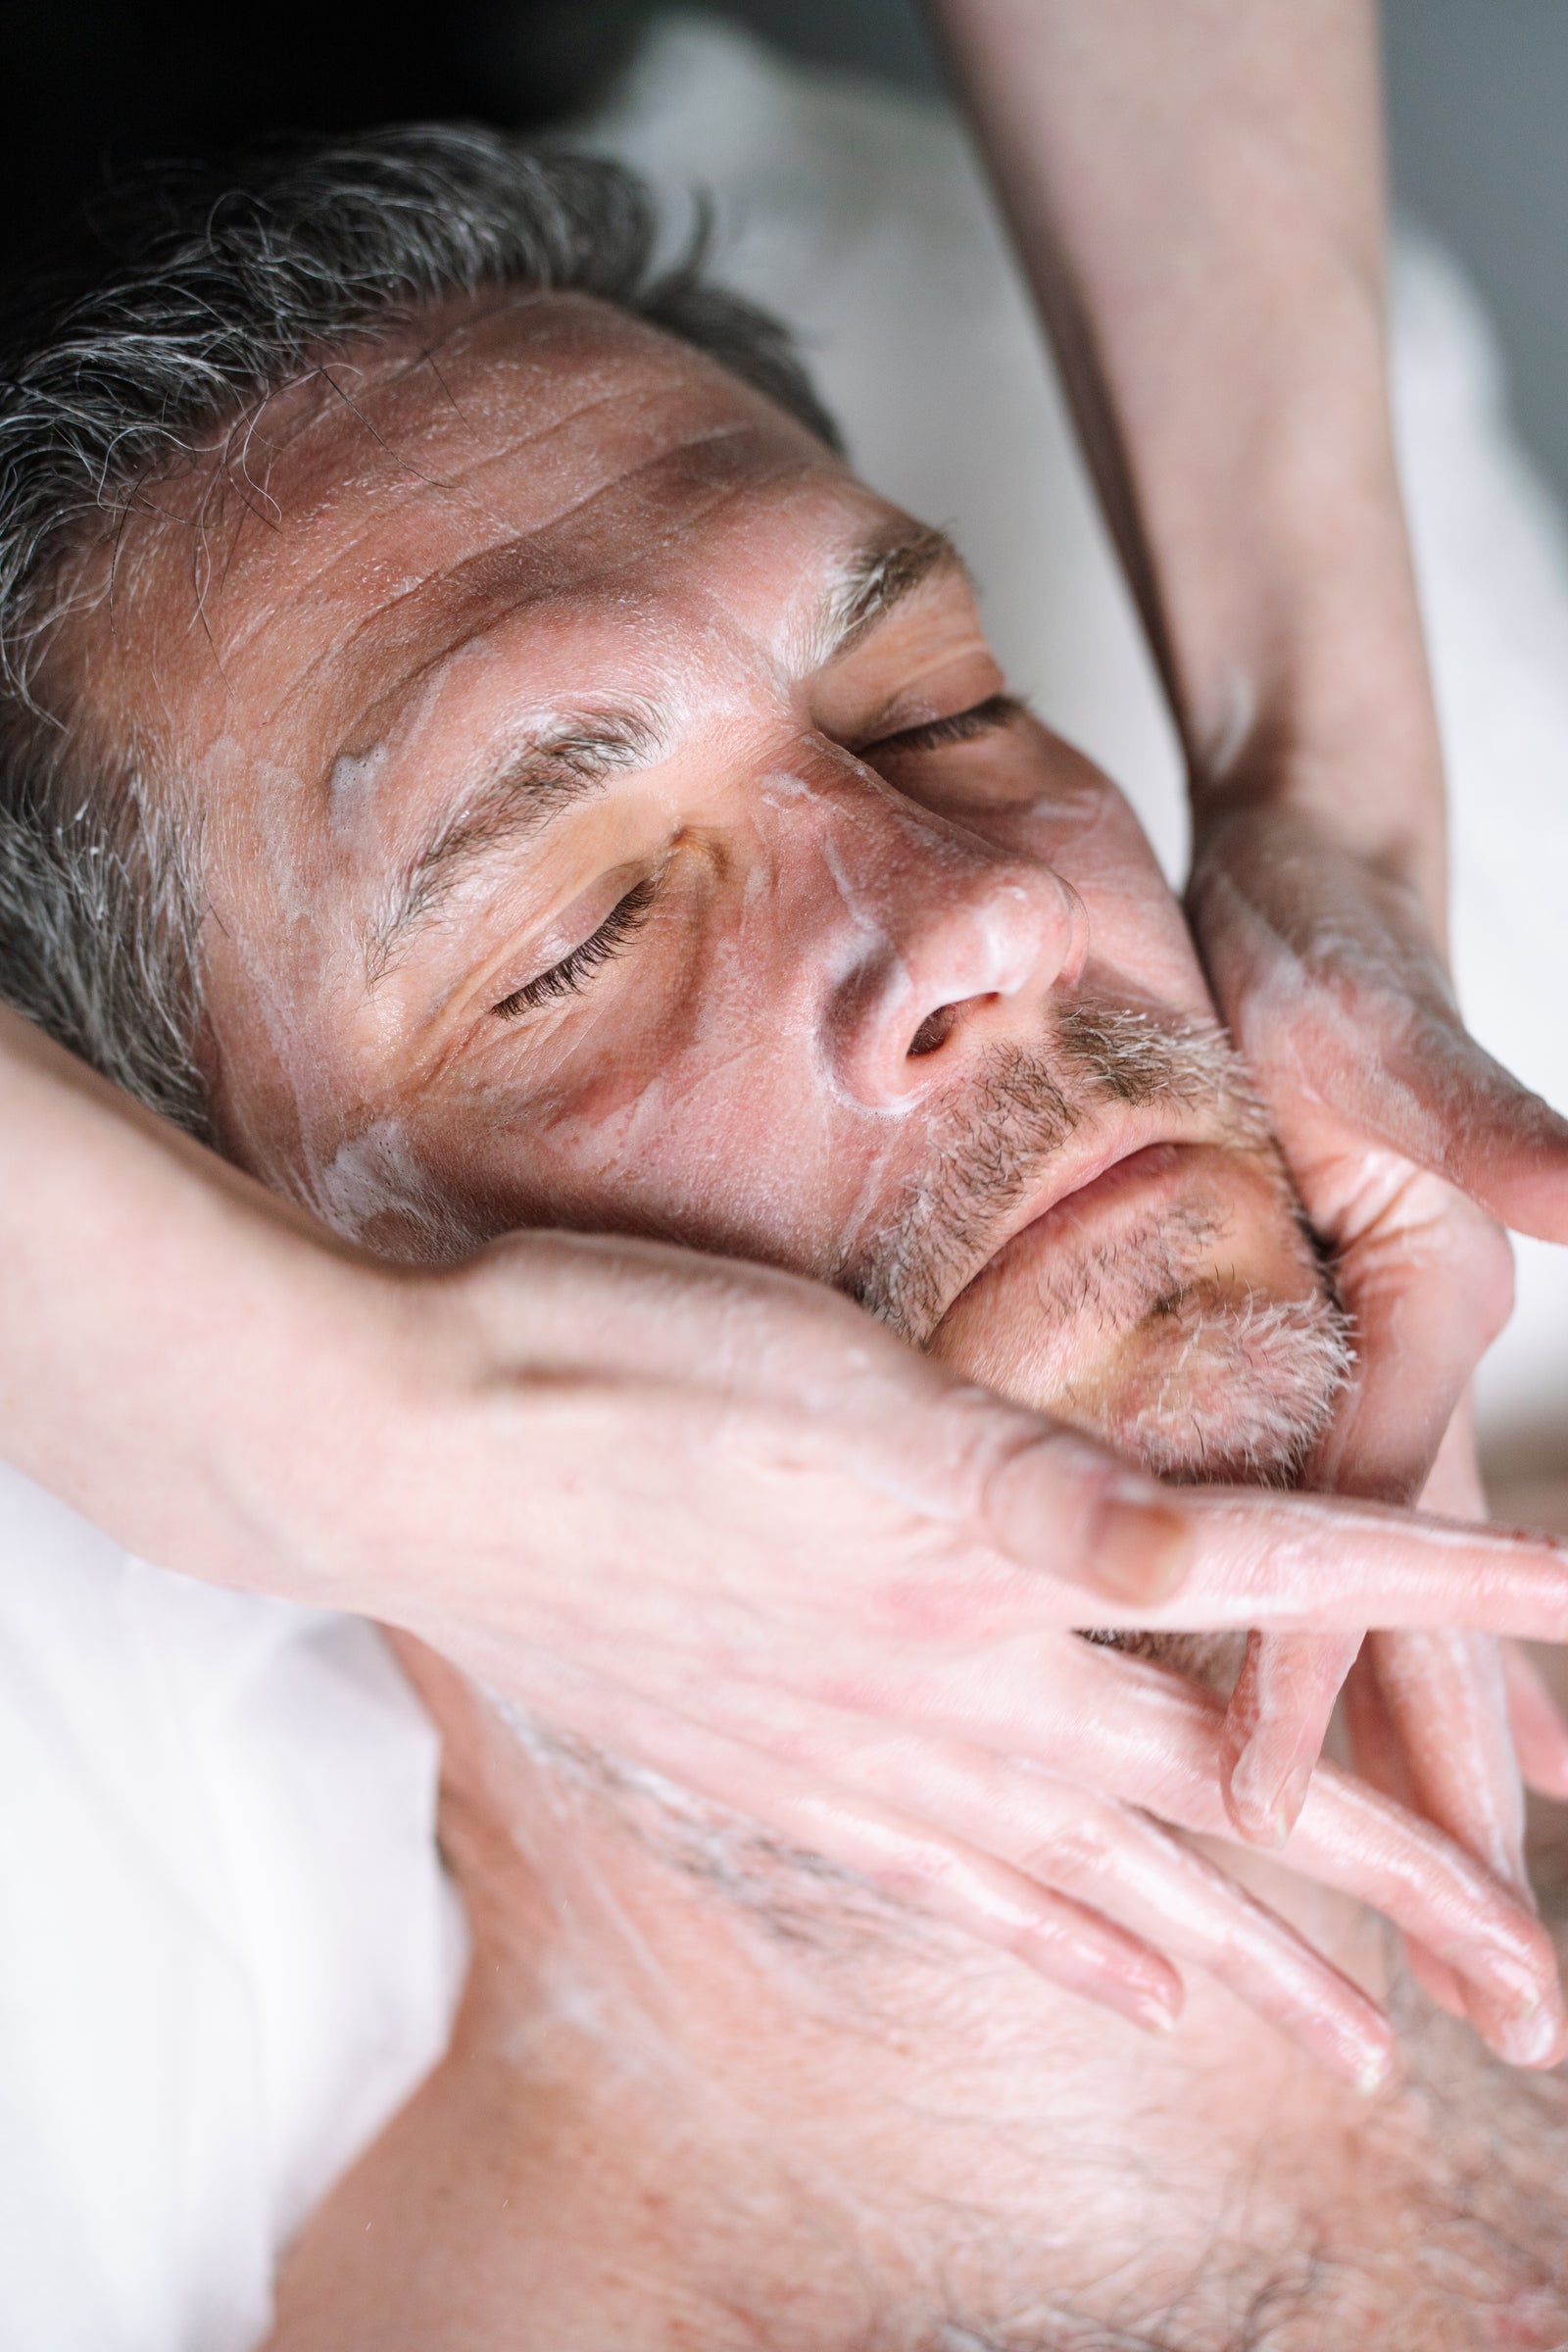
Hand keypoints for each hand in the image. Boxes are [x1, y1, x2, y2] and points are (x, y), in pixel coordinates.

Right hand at [291, 1229, 1567, 2082]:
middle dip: (1410, 1893)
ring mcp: (869, 1758)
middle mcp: (959, 1690)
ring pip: (1113, 1893)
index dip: (1454, 1597)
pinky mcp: (784, 1782)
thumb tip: (1192, 1533)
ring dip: (1260, 1974)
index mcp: (994, 1559)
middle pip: (1231, 1812)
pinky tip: (1134, 1999)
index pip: (1281, 1580)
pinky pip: (964, 1901)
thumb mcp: (833, 1373)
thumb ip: (1022, 1469)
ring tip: (1375, 2055)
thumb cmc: (612, 1358)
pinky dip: (1070, 1958)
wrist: (404, 1450)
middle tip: (1543, 1995)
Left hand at [1189, 806, 1567, 1872]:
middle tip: (1513, 2004)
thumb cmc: (1345, 948)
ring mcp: (1362, 1360)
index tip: (1249, 1804)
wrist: (1318, 889)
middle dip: (1450, 1796)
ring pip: (1382, 1591)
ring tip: (1447, 1901)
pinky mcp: (1305, 1335)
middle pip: (1420, 1613)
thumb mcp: (1399, 1035)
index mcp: (1423, 1323)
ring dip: (1417, 1744)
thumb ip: (1503, 1132)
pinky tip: (1333, 1692)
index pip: (1352, 1533)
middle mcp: (1407, 1365)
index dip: (1300, 1669)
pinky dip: (1346, 1616)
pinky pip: (1322, 1512)